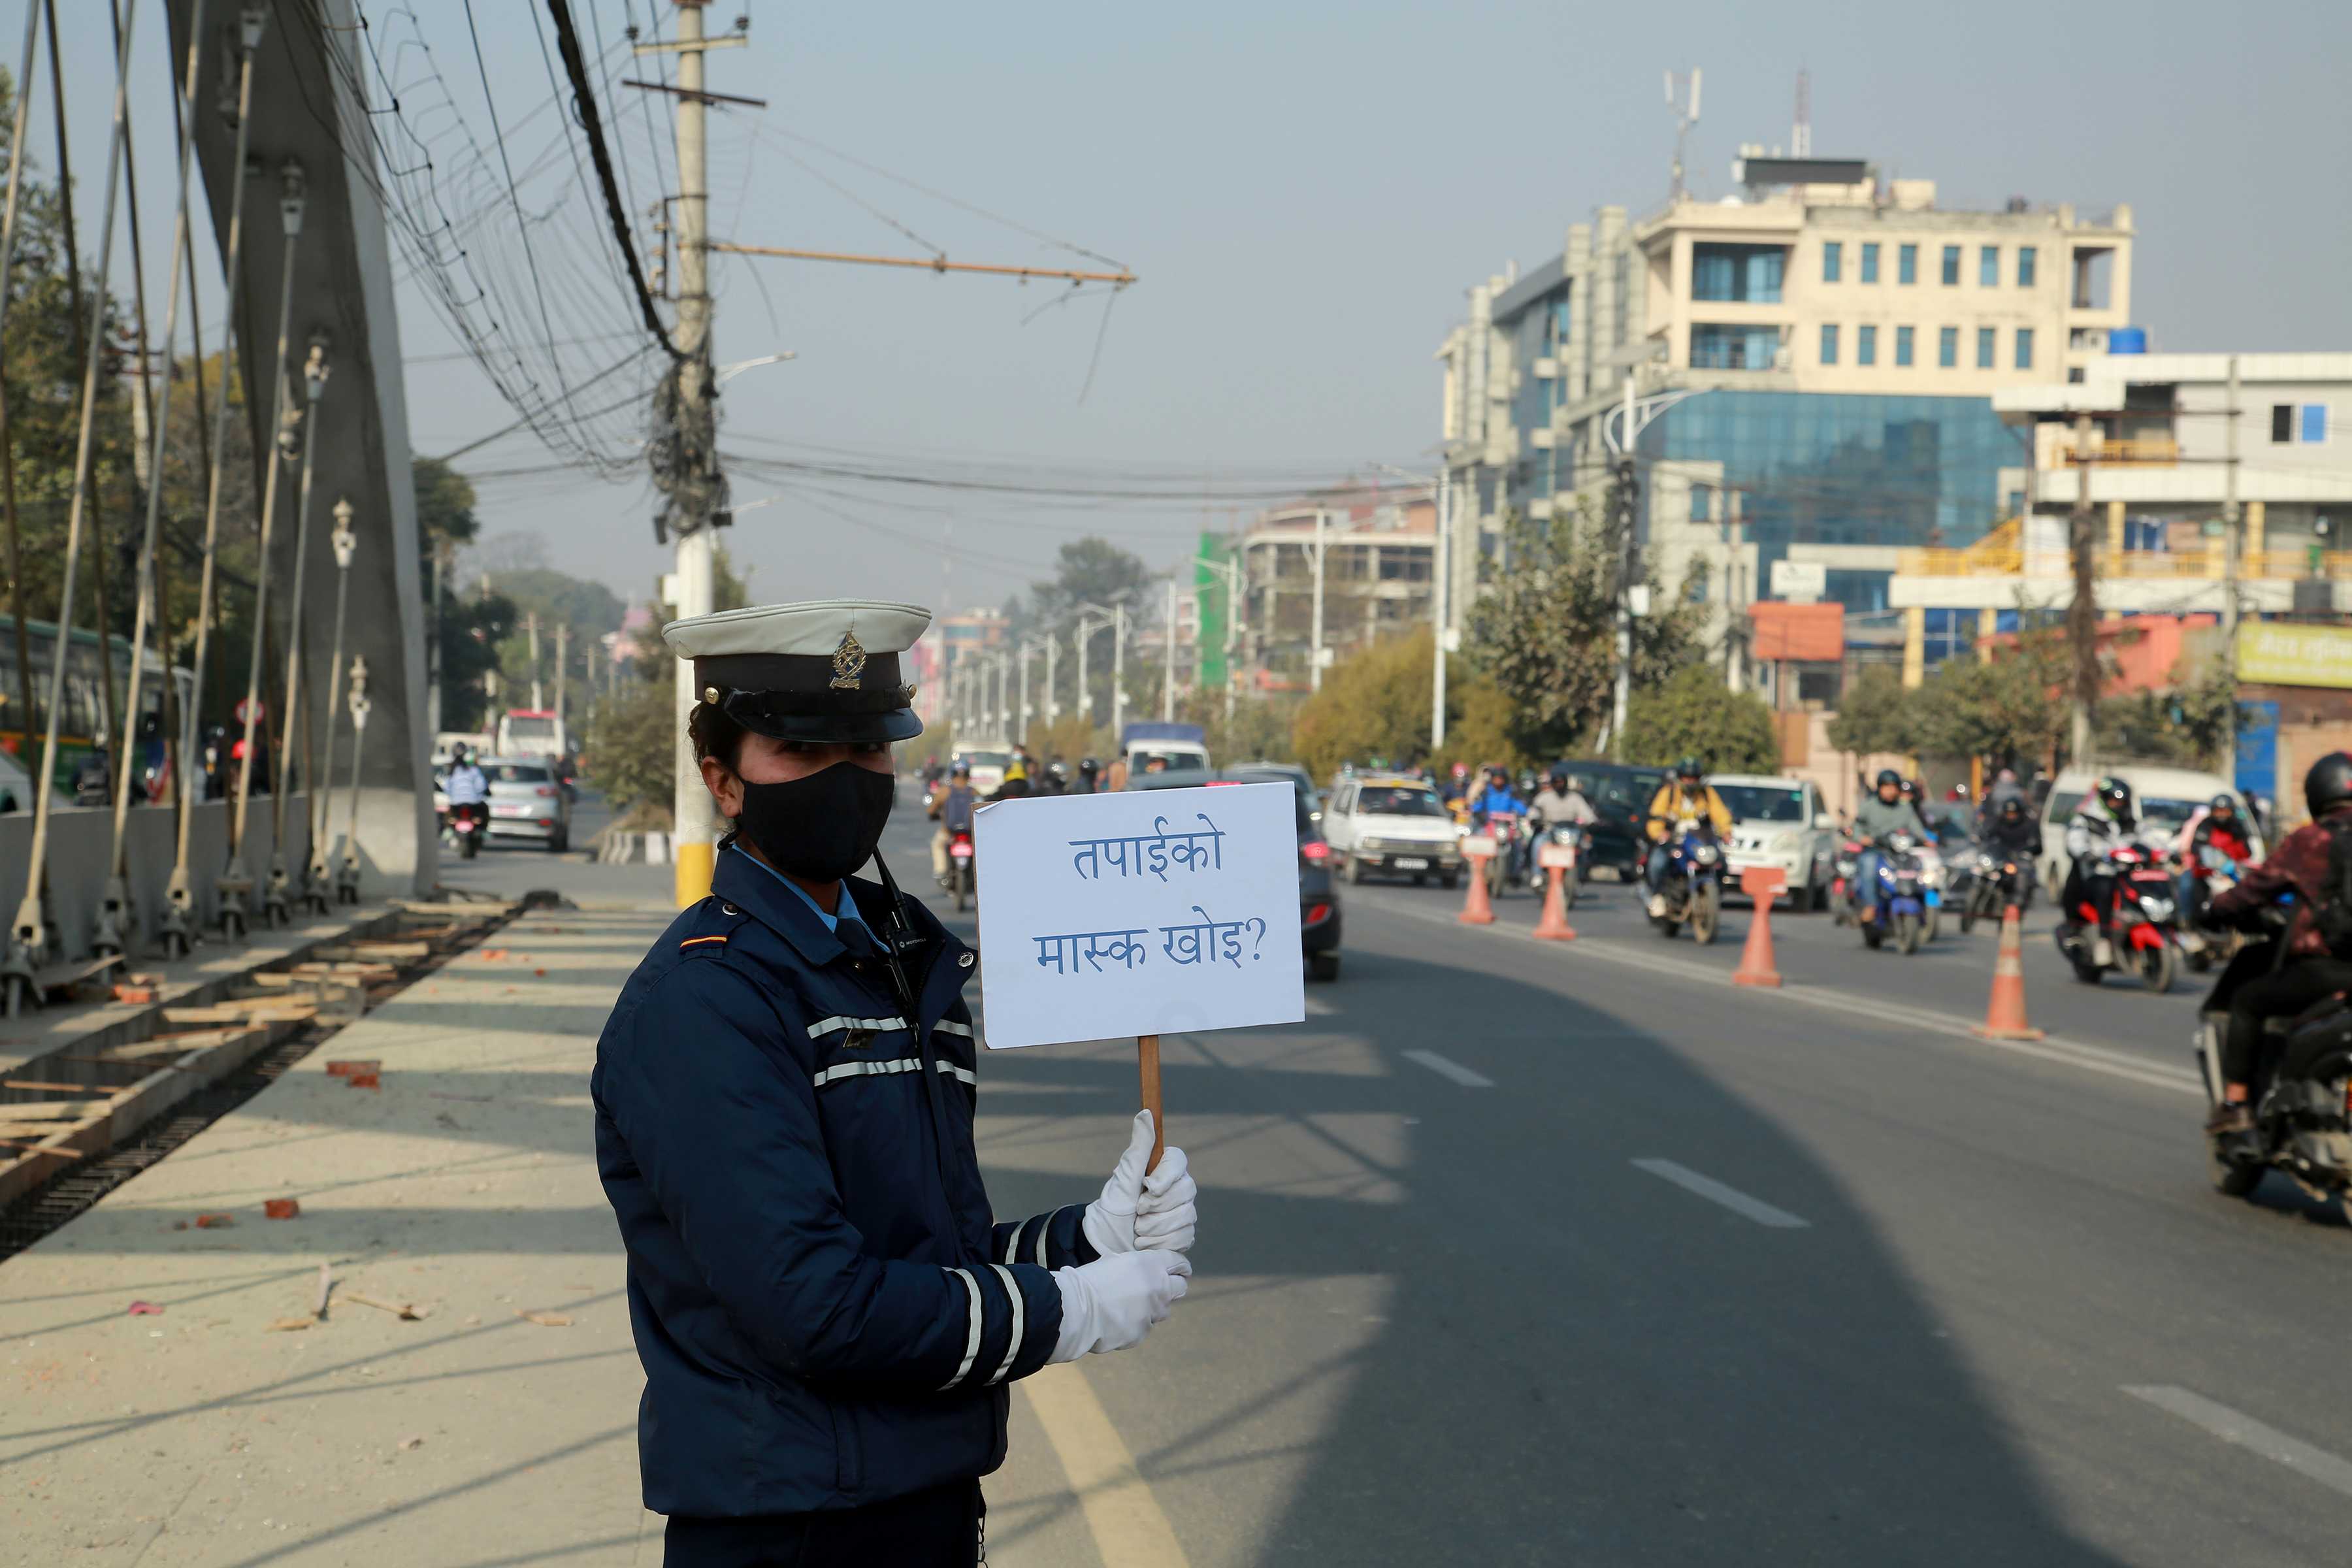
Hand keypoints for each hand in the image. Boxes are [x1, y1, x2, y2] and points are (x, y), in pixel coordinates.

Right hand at [1050, 1250, 1190, 1361]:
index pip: (1179, 1263)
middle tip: (1158, 1288)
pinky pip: (1143, 1328)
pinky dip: (1134, 1325)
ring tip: (1129, 1306)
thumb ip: (1137, 1267)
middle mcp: (1159, 1289)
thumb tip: (1142, 1273)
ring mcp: (1152, 1314)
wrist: (1076, 1310)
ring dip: (1152, 1307)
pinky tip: (1116, 1320)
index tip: (1178, 1270)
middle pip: (1180, 1287)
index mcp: (1151, 1265)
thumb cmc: (1089, 1280)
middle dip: (1173, 1286)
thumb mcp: (1114, 1260)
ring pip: (1162, 1311)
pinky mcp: (1142, 1333)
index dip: (1179, 1266)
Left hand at [1083, 1111, 1197, 1256]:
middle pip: (1186, 1192)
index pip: (1180, 1162)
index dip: (1166, 1177)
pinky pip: (1184, 1238)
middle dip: (1157, 1207)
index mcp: (1164, 1169)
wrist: (1106, 1241)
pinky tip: (1146, 1243)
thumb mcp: (1124, 1176)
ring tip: (1137, 1229)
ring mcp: (1184, 1212)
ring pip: (1186, 1217)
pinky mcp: (1184, 1235)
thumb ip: (1139, 1147)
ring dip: (1155, 1227)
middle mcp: (1179, 1188)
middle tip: (1137, 1211)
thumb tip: (1146, 1113)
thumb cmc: (1113, 1207)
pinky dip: (1160, 1243)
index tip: (1147, 1187)